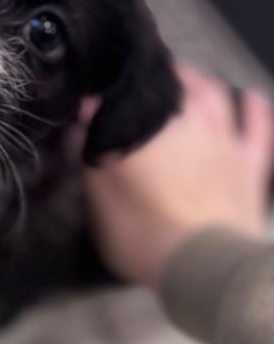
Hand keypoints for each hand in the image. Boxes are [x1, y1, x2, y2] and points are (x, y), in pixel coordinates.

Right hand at [82, 66, 273, 289]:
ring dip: (198, 82)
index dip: (112, 90)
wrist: (205, 265)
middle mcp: (185, 123)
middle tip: (144, 83)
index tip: (101, 90)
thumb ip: (93, 155)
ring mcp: (223, 139)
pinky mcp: (251, 161)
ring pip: (213, 94)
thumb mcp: (101, 202)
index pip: (124, 97)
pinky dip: (252, 107)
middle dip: (158, 79)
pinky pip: (256, 124)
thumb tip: (86, 109)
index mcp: (144, 132)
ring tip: (187, 79)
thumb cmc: (144, 236)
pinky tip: (248, 96)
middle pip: (172, 85)